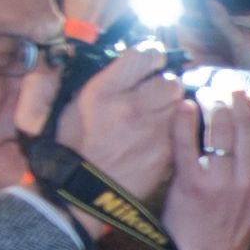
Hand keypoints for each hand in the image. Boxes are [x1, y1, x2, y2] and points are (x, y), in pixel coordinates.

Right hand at [56, 42, 185, 202]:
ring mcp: (152, 133)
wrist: (79, 195)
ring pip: (180, 105)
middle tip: (153, 92)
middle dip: (165, 83)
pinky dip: (172, 132)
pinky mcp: (165, 155)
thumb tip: (118, 56)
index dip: (150, 55)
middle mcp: (131, 109)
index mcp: (104, 91)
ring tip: (155, 114)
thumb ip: (94, 76)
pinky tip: (155, 137)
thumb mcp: (69, 103)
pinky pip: (179, 132)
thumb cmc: (71, 147)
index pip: (145, 54)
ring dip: (171, 106)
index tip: (147, 62)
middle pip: (171, 81)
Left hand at [160, 92, 249, 249]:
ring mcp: (221, 181)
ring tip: (205, 93)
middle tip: (225, 85)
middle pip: (246, 124)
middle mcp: (249, 180)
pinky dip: (185, 119)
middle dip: (235, 97)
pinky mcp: (192, 183)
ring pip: (220, 127)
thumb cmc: (229, 224)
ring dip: (212, 102)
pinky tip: (184, 107)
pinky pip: (188, 140)